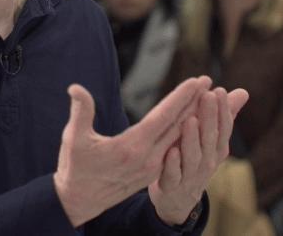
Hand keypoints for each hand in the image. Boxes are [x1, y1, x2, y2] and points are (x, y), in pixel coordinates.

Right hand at [53, 77, 211, 226]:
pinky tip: (192, 122)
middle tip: (208, 81)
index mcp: (131, 148)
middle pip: (177, 126)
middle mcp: (147, 158)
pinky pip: (174, 148)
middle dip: (194, 102)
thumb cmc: (75, 168)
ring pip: (178, 137)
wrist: (79, 201)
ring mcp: (152, 167)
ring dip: (193, 116)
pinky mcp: (152, 172)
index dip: (181, 97)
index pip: (163, 117)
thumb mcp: (73, 139)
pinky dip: (185, 132)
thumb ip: (80, 112)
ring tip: (205, 97)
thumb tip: (75, 88)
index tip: (196, 81)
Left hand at [148, 86, 248, 225]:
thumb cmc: (197, 160)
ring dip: (191, 139)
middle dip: (210, 117)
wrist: (180, 198)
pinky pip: (173, 176)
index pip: (224, 128)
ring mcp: (190, 175)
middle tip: (207, 96)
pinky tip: (170, 151)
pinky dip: (173, 165)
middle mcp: (208, 162)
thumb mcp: (212, 139)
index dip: (222, 110)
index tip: (219, 90)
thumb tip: (243, 92)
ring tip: (189, 120)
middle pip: (210, 139)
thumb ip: (225, 116)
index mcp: (218, 149)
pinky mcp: (172, 187)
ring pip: (193, 157)